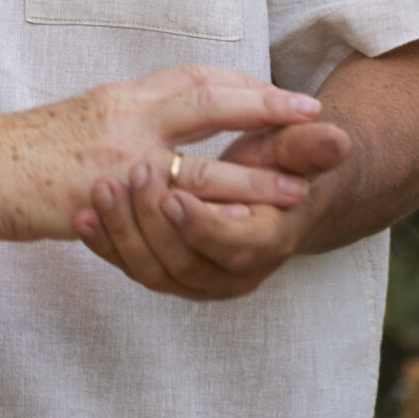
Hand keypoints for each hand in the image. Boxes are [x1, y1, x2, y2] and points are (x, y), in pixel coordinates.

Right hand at [0, 64, 344, 243]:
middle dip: (264, 107)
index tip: (277, 91)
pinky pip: (171, 206)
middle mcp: (126, 114)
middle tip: (310, 116)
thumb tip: (152, 122)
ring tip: (297, 187)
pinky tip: (239, 228)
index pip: (194, 76)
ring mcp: (119, 156)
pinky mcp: (108, 196)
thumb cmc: (22, 151)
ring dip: (255, 175)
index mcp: (122, 95)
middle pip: (209, 98)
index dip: (241, 83)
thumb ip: (122, 121)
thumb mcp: (80, 119)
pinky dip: (210, 216)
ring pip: (203, 162)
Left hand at [72, 120, 354, 300]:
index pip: (233, 247)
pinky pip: (130, 266)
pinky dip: (105, 245)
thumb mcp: (295, 152)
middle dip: (152, 222)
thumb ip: (309, 148)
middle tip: (128, 176)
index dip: (202, 224)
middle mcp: (232, 273)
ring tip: (97, 192)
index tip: (172, 192)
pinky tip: (80, 218)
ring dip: (122, 233)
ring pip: (151, 270)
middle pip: (183, 263)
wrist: (273, 195)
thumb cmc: (283, 165)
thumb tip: (338, 139)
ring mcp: (196, 278)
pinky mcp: (167, 271)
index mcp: (267, 243)